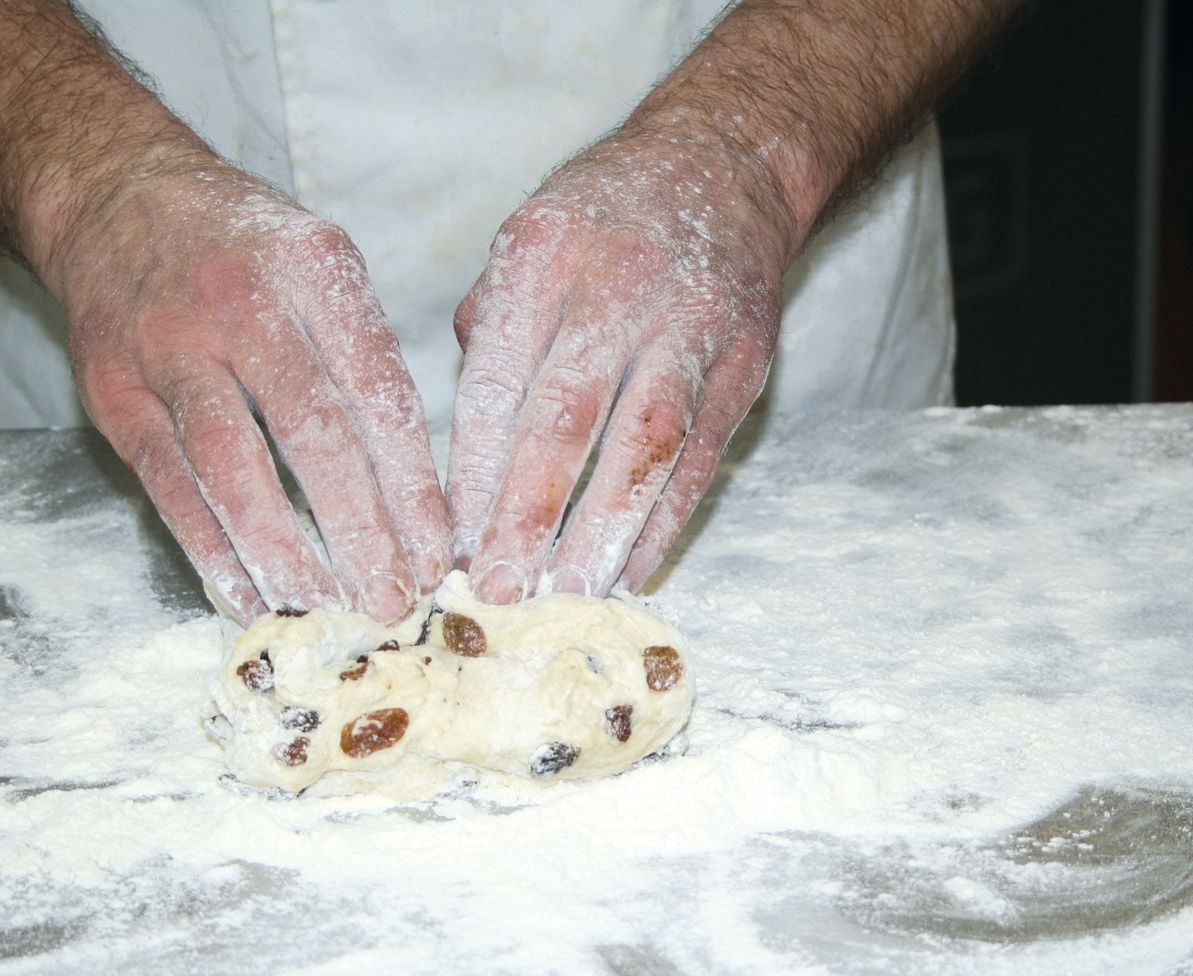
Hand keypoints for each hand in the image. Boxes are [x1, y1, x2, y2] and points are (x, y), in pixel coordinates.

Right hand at [49, 157, 449, 624]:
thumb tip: (413, 487)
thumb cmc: (243, 248)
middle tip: (394, 597)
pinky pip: (170, 484)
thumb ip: (364, 356)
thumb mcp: (321, 264)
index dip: (410, 482)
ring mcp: (169, 349)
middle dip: (360, 527)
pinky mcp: (115, 393)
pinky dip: (210, 549)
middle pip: (313, 432)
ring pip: (234, 467)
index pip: (377, 390)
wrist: (113, 193)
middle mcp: (242, 306)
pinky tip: (250, 596)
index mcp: (314, 271)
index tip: (436, 551)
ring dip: (284, 551)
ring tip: (326, 610)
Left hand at [446, 126, 796, 601]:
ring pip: (643, 445)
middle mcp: (618, 287)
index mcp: (542, 255)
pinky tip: (631, 570)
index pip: (498, 382)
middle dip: (527, 515)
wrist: (727, 164)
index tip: (449, 546)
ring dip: (603, 532)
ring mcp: (690, 325)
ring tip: (567, 596)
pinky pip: (699, 456)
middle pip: (566, 419)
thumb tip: (464, 445)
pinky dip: (664, 520)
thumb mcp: (526, 238)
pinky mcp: (743, 363)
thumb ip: (490, 332)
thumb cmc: (603, 217)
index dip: (473, 474)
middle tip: (497, 590)